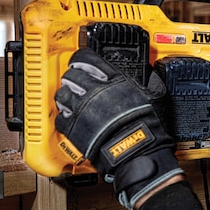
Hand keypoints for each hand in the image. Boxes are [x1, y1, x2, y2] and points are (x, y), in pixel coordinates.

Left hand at [55, 48, 183, 209]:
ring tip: (72, 98)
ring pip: (62, 93)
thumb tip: (145, 78)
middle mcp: (94, 90)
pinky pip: (60, 117)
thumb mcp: (150, 97)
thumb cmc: (146, 127)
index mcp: (113, 80)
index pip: (88, 59)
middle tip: (77, 81)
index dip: (83, 58)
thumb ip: (141, 84)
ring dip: (66, 94)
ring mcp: (81, 108)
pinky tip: (71, 117)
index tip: (82, 61)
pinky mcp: (73, 127)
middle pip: (71, 74)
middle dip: (73, 76)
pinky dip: (64, 116)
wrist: (136, 151)